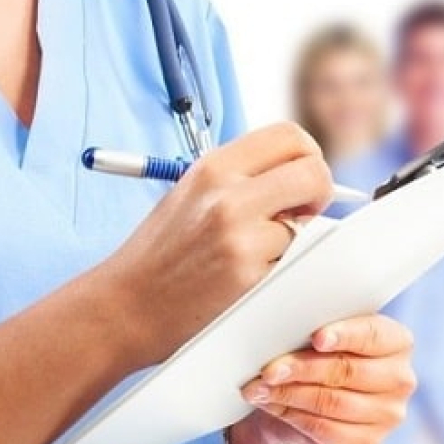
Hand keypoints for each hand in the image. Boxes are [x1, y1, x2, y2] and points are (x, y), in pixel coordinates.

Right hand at [97, 123, 331, 366]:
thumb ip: (241, 179)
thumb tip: (297, 175)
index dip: (308, 156)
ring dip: (298, 239)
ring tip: (263, 254)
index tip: (301, 180)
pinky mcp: (250, 278)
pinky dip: (285, 270)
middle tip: (302, 215)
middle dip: (319, 193)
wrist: (124, 307)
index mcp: (213, 168)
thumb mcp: (190, 195)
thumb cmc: (158, 256)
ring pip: (310, 225)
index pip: (290, 136)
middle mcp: (227, 196)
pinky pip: (295, 264)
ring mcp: (240, 238)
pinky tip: (254, 278)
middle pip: (313, 172)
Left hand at [227, 315, 415, 443]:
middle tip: (268, 369)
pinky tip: (271, 405)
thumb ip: (314, 330)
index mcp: (396, 342)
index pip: (373, 335)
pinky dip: (292, 416)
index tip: (317, 338)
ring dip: (288, 394)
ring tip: (259, 388)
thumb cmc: (318, 357)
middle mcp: (400, 379)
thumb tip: (281, 332)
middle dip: (301, 369)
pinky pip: (325, 430)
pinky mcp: (368, 442)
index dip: (345, 335)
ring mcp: (388, 414)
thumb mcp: (319, 336)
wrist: (312, 400)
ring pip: (331, 403)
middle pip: (346, 371)